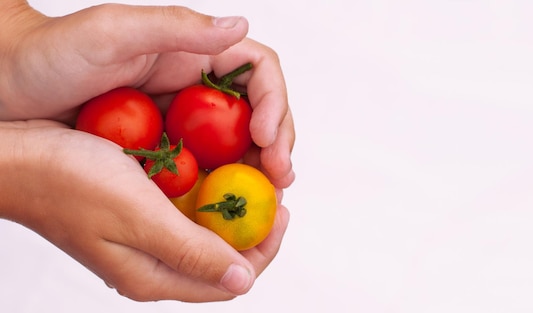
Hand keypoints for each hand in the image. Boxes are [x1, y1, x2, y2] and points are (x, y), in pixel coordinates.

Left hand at [0, 3, 294, 187]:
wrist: (6, 93)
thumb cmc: (49, 56)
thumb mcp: (112, 32)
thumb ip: (179, 27)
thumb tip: (240, 26)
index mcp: (192, 55)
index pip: (257, 71)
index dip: (275, 102)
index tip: (267, 137)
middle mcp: (195, 90)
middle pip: (259, 114)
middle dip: (277, 145)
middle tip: (280, 179)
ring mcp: (182, 123)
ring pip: (239, 146)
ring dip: (257, 172)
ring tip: (264, 200)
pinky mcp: (166, 152)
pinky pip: (206, 171)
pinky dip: (222, 189)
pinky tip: (224, 207)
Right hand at [0, 120, 289, 301]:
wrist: (13, 156)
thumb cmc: (67, 182)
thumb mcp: (139, 217)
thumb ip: (193, 252)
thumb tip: (243, 280)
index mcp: (154, 276)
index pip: (231, 280)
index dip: (264, 247)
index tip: (281, 208)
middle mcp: (152, 264)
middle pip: (222, 256)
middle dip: (253, 225)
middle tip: (269, 186)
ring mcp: (143, 239)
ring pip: (206, 231)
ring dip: (232, 206)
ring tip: (248, 172)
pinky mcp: (135, 215)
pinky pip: (184, 209)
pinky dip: (206, 191)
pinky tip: (212, 166)